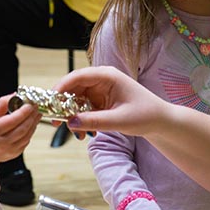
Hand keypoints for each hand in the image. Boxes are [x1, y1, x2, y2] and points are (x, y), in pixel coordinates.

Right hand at [0, 94, 40, 175]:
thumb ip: (2, 103)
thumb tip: (16, 95)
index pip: (12, 121)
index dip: (23, 112)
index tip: (30, 104)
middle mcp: (1, 142)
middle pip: (22, 129)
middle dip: (31, 116)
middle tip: (36, 107)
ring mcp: (9, 150)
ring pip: (27, 136)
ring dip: (34, 124)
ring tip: (37, 114)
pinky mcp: (15, 154)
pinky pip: (26, 141)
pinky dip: (31, 131)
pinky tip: (32, 124)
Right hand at [55, 66, 174, 136]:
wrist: (159, 121)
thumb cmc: (145, 115)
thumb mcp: (119, 120)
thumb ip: (94, 121)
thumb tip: (70, 123)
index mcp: (108, 76)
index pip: (78, 76)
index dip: (62, 87)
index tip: (50, 101)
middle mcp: (101, 80)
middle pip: (73, 87)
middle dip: (62, 104)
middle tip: (55, 122)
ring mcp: (100, 90)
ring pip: (75, 99)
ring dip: (71, 115)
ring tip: (72, 132)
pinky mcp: (100, 101)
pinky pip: (82, 108)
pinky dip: (79, 120)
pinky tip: (82, 134)